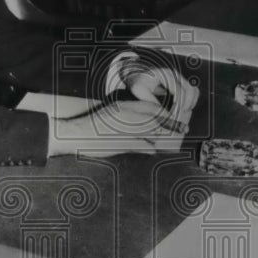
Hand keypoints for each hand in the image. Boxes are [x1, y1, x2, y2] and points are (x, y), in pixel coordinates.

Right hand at [49, 100, 182, 157]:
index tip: (175, 118)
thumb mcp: (112, 114)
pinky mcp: (121, 142)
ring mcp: (125, 129)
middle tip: (182, 129)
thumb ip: (128, 117)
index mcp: (124, 107)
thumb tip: (142, 122)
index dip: (166, 113)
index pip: (151, 108)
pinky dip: (150, 148)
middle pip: (156, 120)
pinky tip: (154, 150)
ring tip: (171, 142)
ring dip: (162, 138)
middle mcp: (127, 116)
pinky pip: (142, 145)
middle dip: (171, 125)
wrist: (75, 133)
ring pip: (152, 132)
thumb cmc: (92, 126)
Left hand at [118, 60, 199, 131]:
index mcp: (165, 74)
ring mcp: (179, 78)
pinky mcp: (180, 83)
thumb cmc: (138, 81)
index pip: (178, 89)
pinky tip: (184, 109)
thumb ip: (150, 101)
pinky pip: (192, 91)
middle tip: (179, 115)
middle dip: (186, 104)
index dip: (179, 103)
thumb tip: (161, 112)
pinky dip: (191, 101)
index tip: (175, 114)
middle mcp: (174, 74)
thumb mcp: (140, 90)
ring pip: (193, 90)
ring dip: (191, 102)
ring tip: (182, 112)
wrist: (138, 74)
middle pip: (189, 89)